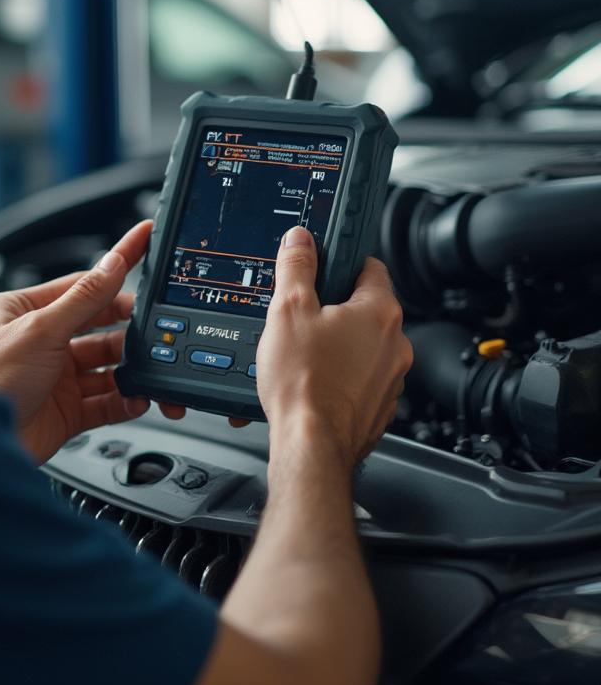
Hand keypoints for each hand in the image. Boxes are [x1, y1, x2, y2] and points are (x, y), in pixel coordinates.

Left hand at [0, 221, 154, 463]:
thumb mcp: (40, 329)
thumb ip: (84, 298)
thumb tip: (114, 263)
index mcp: (25, 310)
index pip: (82, 283)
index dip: (116, 267)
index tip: (145, 243)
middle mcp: (41, 341)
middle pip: (100, 326)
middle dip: (130, 328)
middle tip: (158, 325)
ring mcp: (55, 378)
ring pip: (107, 367)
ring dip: (130, 369)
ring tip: (149, 369)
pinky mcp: (65, 413)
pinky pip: (106, 403)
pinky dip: (125, 401)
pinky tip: (136, 399)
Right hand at [257, 227, 412, 467]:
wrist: (311, 444)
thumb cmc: (304, 382)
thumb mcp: (288, 309)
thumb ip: (296, 267)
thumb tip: (300, 240)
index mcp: (379, 311)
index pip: (370, 265)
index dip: (343, 261)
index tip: (325, 264)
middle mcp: (396, 343)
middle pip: (364, 307)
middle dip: (333, 308)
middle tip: (301, 315)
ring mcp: (392, 377)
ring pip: (363, 345)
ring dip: (338, 344)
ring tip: (303, 353)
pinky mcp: (380, 404)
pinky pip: (361, 377)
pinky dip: (341, 375)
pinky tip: (313, 380)